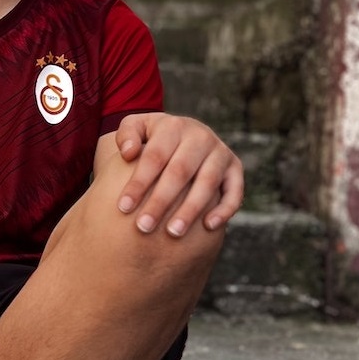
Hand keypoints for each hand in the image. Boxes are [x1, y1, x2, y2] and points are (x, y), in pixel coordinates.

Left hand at [114, 113, 243, 235]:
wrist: (184, 138)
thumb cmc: (153, 140)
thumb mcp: (136, 128)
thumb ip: (126, 135)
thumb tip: (129, 153)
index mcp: (174, 126)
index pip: (154, 156)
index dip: (139, 182)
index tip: (123, 208)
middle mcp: (201, 136)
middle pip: (180, 172)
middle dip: (160, 201)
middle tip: (143, 227)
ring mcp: (220, 152)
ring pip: (207, 183)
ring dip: (190, 209)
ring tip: (172, 233)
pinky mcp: (235, 168)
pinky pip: (234, 191)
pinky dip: (224, 209)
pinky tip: (208, 227)